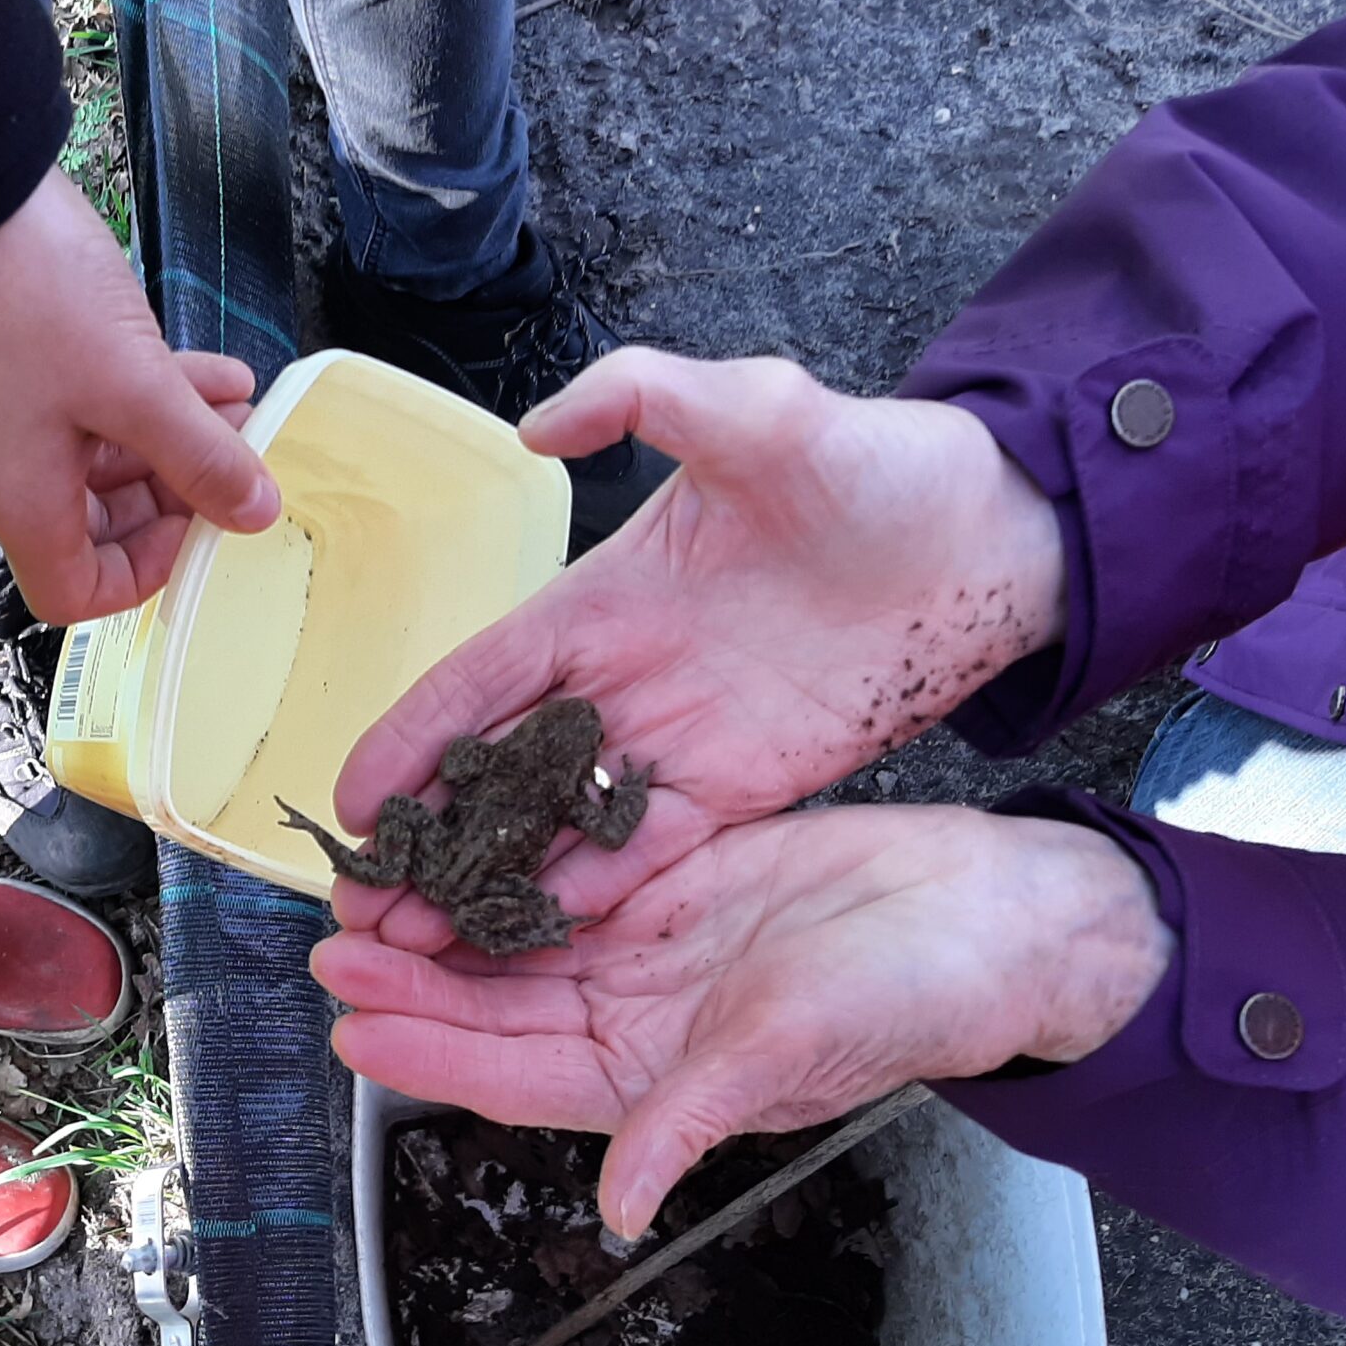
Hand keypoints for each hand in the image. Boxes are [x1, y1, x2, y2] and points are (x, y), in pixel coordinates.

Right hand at [0, 169, 280, 623]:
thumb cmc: (32, 298)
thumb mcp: (134, 386)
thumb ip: (200, 456)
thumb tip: (257, 514)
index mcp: (22, 499)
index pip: (75, 592)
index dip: (143, 577)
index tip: (200, 528)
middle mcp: (8, 471)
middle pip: (97, 526)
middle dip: (176, 495)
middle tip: (238, 460)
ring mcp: (10, 416)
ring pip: (105, 458)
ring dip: (177, 440)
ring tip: (242, 408)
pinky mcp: (18, 365)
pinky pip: (92, 405)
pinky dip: (153, 398)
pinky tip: (218, 371)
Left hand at [315, 805, 1171, 1237]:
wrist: (988, 913)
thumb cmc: (904, 997)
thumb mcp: (784, 1055)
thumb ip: (687, 1122)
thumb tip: (619, 1208)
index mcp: (650, 1080)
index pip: (511, 1077)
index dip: (430, 1056)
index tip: (351, 1030)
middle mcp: (633, 1023)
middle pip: (494, 1010)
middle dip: (411, 984)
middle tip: (329, 950)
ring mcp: (646, 953)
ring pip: (516, 947)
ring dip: (443, 928)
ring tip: (364, 898)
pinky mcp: (668, 885)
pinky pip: (565, 883)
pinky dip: (505, 870)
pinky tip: (449, 843)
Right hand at [331, 349, 1067, 953]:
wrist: (993, 537)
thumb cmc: (875, 462)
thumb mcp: (759, 408)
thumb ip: (647, 395)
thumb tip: (534, 427)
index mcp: (600, 600)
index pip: (480, 680)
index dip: (411, 739)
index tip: (351, 803)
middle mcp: (620, 680)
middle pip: (497, 773)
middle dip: (429, 840)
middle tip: (365, 909)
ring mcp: (675, 740)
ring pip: (558, 826)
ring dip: (494, 886)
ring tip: (425, 950)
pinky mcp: (738, 788)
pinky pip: (648, 853)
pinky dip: (591, 899)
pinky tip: (539, 948)